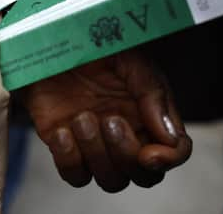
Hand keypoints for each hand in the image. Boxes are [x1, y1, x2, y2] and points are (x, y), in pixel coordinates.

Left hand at [22, 50, 191, 190]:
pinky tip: (62, 131)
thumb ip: (152, 94)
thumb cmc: (91, 45)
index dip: (169, 159)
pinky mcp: (65, 146)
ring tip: (81, 118)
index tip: (150, 154)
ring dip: (97, 154)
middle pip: (143, 176)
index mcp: (149, 113)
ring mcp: (95, 143)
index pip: (175, 150)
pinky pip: (75, 175)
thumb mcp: (129, 59)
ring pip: (110, 180)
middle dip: (127, 155)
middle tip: (110, 120)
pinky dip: (69, 160)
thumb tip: (171, 138)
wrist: (47, 40)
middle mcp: (127, 133)